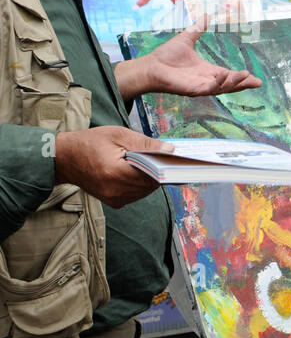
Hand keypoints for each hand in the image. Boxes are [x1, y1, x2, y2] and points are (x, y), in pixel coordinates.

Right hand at [54, 126, 172, 207]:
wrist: (63, 158)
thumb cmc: (89, 143)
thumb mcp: (118, 135)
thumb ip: (146, 143)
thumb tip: (170, 149)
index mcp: (116, 173)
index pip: (153, 175)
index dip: (167, 168)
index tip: (179, 162)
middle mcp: (116, 190)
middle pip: (152, 184)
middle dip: (158, 171)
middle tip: (163, 157)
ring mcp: (115, 199)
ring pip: (146, 191)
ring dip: (149, 178)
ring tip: (144, 163)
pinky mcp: (114, 202)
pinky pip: (137, 194)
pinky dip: (140, 183)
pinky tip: (135, 171)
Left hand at [116, 13, 262, 102]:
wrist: (150, 65)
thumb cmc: (166, 55)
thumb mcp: (186, 38)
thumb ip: (198, 28)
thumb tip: (206, 14)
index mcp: (207, 71)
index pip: (228, 75)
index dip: (241, 77)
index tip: (255, 78)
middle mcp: (206, 81)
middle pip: (230, 85)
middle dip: (244, 84)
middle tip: (257, 82)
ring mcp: (200, 86)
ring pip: (222, 88)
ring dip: (235, 83)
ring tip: (245, 76)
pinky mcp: (192, 90)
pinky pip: (209, 89)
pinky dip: (218, 84)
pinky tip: (225, 75)